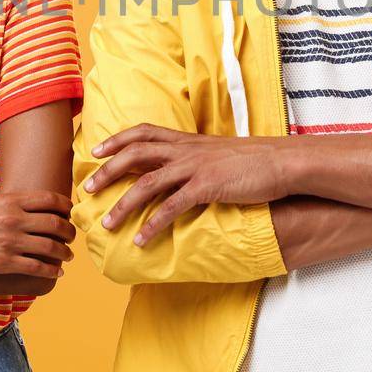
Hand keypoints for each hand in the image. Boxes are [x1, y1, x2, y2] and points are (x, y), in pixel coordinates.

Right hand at [0, 192, 76, 278]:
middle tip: (72, 236)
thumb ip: (9, 206)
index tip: (69, 212)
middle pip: (56, 224)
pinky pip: (37, 267)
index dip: (66, 206)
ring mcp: (10, 242)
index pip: (50, 200)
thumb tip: (28, 211)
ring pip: (51, 247)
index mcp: (10, 200)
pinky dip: (51, 271)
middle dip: (69, 231)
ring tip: (67, 255)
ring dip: (64, 252)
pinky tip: (55, 272)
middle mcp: (14, 219)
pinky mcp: (4, 263)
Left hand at [84, 127, 287, 244]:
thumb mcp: (218, 154)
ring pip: (147, 184)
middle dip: (108, 171)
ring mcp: (195, 168)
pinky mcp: (207, 187)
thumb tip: (180, 170)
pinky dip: (153, 224)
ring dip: (123, 205)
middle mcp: (186, 150)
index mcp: (188, 141)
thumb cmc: (253, 161)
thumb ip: (196, 158)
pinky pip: (172, 207)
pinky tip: (141, 239)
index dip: (117, 139)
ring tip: (107, 224)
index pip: (143, 132)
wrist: (282, 162)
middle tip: (89, 190)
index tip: (96, 150)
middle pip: (136, 154)